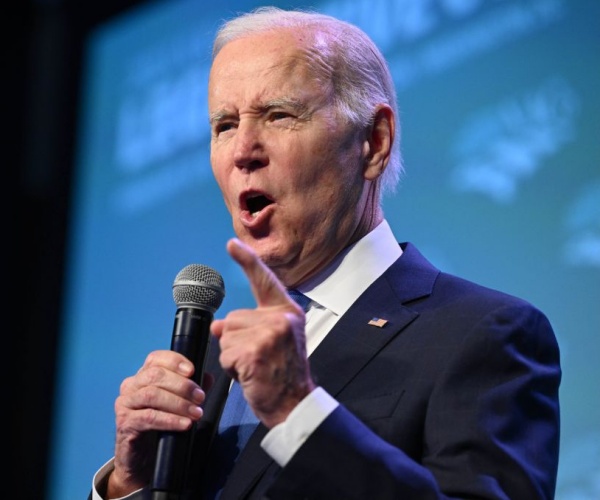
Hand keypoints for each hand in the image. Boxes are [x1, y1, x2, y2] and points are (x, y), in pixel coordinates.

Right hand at [107, 350, 205, 496]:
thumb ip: (191, 389)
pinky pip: (148, 417)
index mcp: (143, 375)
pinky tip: (184, 424)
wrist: (142, 459)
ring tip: (196, 413)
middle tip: (200, 397)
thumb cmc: (160, 426)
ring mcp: (125, 403)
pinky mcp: (124, 423)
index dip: (175, 361)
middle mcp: (131, 385)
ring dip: (178, 403)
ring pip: (152, 394)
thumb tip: (207, 377)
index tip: (193, 371)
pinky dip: (170, 420)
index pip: (156, 358)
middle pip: (155, 375)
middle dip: (182, 385)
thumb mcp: (178, 404)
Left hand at [210, 238, 315, 427]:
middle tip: (259, 359)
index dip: (247, 261)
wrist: (295, 404)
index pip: (264, 281)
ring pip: (226, 338)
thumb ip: (250, 325)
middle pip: (233, 319)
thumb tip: (218, 326)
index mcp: (287, 311)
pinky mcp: (254, 353)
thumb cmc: (283, 373)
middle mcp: (280, 318)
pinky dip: (232, 369)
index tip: (231, 243)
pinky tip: (251, 376)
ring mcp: (268, 335)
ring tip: (256, 367)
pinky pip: (225, 355)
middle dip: (236, 341)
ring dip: (233, 356)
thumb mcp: (274, 341)